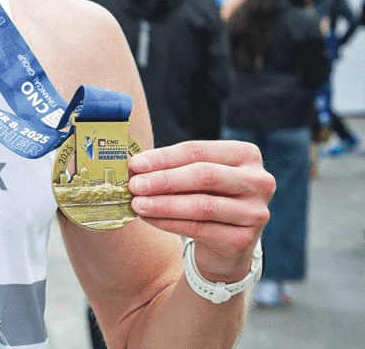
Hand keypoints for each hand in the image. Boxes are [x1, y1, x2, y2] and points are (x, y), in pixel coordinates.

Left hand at [127, 141, 273, 279]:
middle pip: (203, 176)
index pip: (198, 151)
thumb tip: (134, 166)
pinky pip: (199, 228)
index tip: (136, 163)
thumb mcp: (195, 176)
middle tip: (135, 185)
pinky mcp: (244, 240)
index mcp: (247, 154)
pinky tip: (149, 219)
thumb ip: (172, 166)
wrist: (226, 242)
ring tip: (137, 204)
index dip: (164, 157)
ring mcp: (255, 212)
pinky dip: (169, 223)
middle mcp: (258, 181)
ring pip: (201, 205)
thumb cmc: (207, 196)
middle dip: (163, 180)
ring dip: (163, 204)